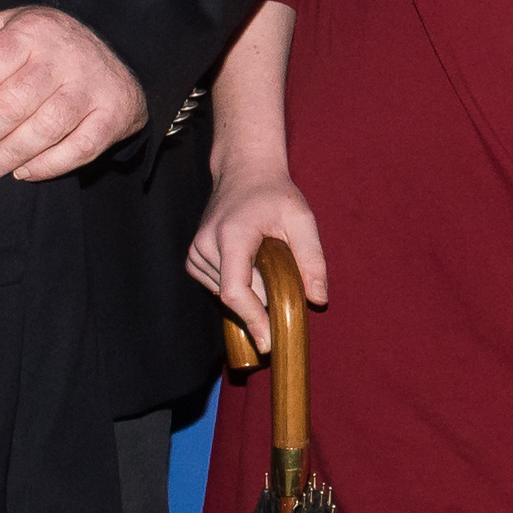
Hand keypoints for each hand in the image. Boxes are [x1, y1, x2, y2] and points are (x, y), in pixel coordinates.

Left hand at [0, 7, 144, 181]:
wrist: (115, 49)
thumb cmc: (42, 46)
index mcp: (30, 30)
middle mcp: (64, 55)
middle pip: (13, 102)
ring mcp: (92, 85)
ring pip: (45, 128)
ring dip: (9, 155)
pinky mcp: (113, 113)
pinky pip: (80, 148)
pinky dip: (49, 165)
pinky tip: (23, 171)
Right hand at [188, 164, 329, 343]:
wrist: (244, 171)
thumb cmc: (275, 194)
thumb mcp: (302, 220)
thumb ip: (312, 259)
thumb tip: (318, 300)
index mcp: (232, 236)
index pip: (236, 291)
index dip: (252, 320)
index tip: (268, 342)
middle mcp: (206, 245)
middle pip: (235, 296)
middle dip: (263, 304)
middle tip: (286, 287)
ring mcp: (196, 252)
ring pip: (226, 295)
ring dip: (252, 292)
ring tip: (265, 260)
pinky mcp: (194, 258)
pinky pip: (218, 288)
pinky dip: (239, 286)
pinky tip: (250, 264)